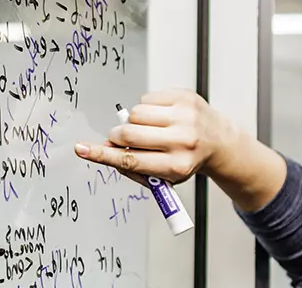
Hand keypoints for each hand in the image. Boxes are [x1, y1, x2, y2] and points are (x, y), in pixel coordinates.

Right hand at [73, 89, 241, 184]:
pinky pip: (147, 98)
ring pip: (135, 113)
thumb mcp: (163, 175)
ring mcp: (185, 117)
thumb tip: (106, 149)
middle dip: (118, 137)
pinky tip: (159, 116)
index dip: (103, 155)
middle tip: (123, 139)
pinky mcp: (184, 97)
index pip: (130, 160)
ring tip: (148, 129)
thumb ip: (133, 166)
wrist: (218, 142)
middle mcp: (182, 140)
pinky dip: (146, 108)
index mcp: (176, 165)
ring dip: (134, 121)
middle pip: (129, 134)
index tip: (82, 149)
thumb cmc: (186, 160)